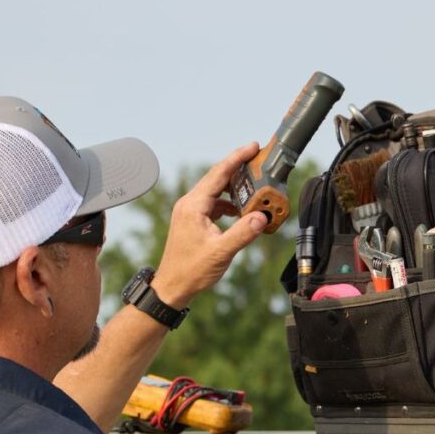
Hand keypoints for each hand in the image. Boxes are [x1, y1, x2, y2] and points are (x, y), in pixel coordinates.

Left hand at [153, 142, 267, 307]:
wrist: (172, 286)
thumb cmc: (191, 271)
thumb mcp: (220, 252)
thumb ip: (242, 233)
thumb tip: (261, 217)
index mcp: (193, 206)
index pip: (218, 174)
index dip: (237, 158)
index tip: (252, 147)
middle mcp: (189, 204)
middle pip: (217, 178)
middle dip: (238, 168)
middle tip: (258, 160)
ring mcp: (190, 211)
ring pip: (215, 190)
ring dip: (234, 188)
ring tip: (255, 186)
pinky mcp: (193, 220)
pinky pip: (213, 203)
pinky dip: (228, 203)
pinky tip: (241, 210)